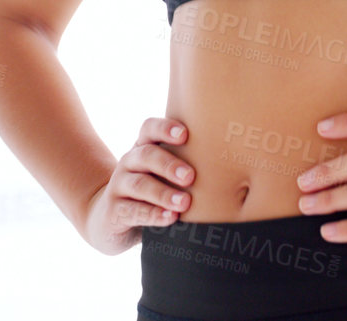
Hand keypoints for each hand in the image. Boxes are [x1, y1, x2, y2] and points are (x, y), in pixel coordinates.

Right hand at [81, 117, 193, 255]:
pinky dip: (151, 214)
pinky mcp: (113, 211)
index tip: (185, 134)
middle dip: (170, 164)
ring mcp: (118, 186)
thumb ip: (190, 165)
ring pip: (139, 184)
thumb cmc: (151, 192)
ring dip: (163, 193)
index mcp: (144, 148)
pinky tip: (168, 219)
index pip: (149, 128)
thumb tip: (238, 164)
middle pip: (146, 155)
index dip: (165, 128)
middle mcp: (129, 162)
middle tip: (191, 176)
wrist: (108, 218)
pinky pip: (132, 210)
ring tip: (184, 203)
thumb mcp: (165, 176)